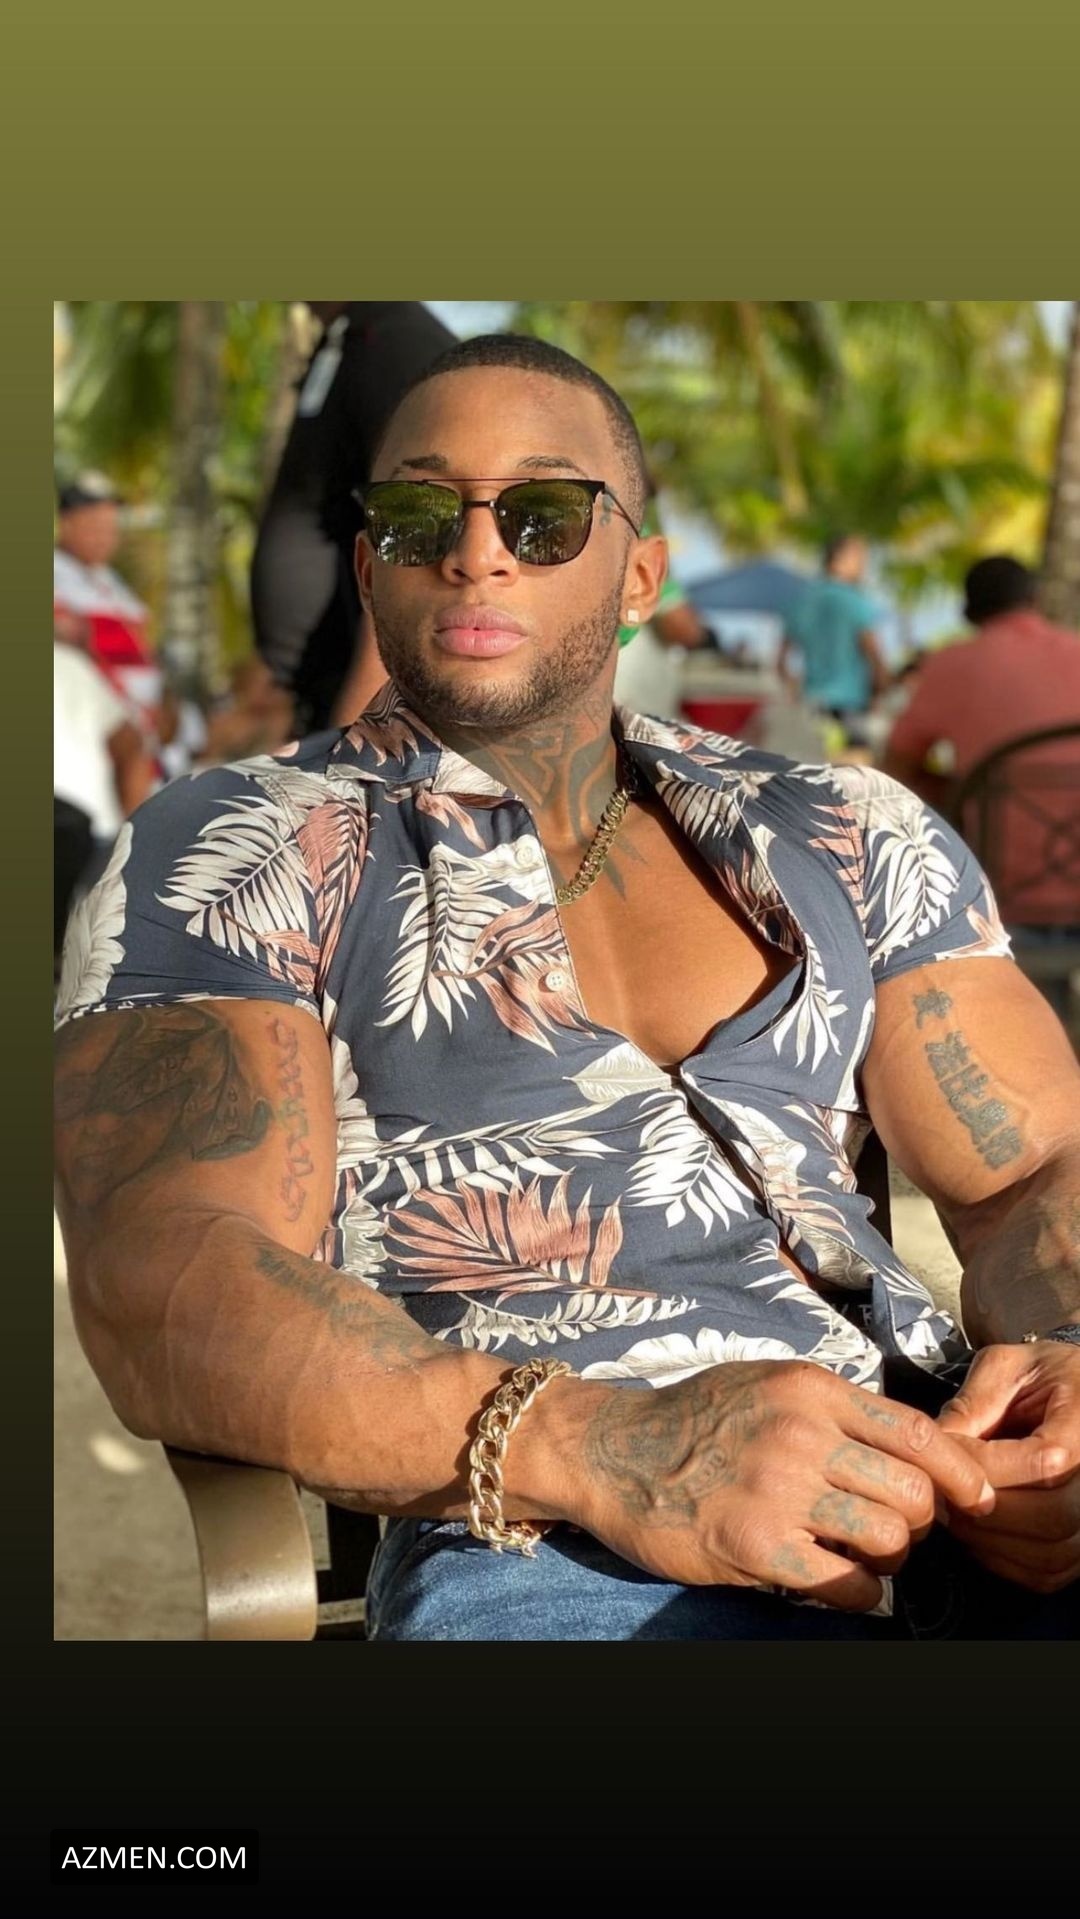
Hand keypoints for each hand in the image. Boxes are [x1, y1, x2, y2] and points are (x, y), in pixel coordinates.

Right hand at [575, 1360, 995, 1612]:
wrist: (608, 1450)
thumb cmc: (692, 1420)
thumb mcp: (766, 1384)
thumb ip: (831, 1408)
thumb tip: (909, 1449)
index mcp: (810, 1389)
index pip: (918, 1432)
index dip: (959, 1473)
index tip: (972, 1499)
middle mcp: (801, 1433)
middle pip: (914, 1492)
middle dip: (918, 1523)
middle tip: (892, 1532)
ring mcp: (777, 1489)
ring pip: (888, 1537)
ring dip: (888, 1559)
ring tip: (861, 1557)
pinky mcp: (754, 1544)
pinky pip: (846, 1583)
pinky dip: (856, 1592)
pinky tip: (833, 1581)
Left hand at [937, 1341, 1079, 1593]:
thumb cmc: (1043, 1375)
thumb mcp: (1005, 1367)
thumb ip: (972, 1403)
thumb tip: (935, 1448)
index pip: (1045, 1462)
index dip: (987, 1466)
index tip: (945, 1455)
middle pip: (1053, 1516)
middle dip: (986, 1510)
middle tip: (944, 1493)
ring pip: (1050, 1553)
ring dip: (989, 1541)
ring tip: (956, 1512)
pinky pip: (1048, 1573)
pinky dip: (1004, 1562)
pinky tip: (979, 1533)